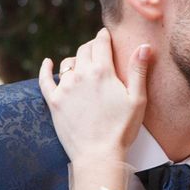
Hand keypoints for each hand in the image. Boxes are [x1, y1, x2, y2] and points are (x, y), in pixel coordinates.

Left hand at [40, 28, 147, 162]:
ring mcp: (65, 87)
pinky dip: (46, 68)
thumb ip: (138, 70)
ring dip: (76, 61)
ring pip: (68, 63)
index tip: (105, 35)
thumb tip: (145, 45)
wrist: (98, 155)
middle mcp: (81, 74)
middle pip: (84, 50)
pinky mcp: (53, 101)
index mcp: (103, 71)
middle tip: (97, 51)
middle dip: (92, 47)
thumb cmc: (121, 129)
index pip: (100, 43)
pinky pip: (45, 79)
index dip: (104, 36)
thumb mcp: (137, 99)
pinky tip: (48, 63)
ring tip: (82, 66)